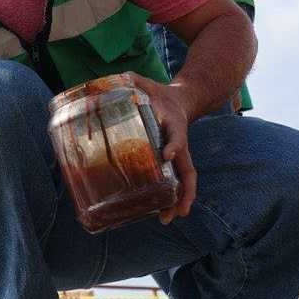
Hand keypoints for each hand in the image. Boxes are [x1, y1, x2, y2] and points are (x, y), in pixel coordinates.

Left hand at [126, 73, 197, 223]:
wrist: (179, 100)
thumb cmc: (158, 93)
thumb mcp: (144, 83)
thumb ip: (130, 80)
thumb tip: (111, 79)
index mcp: (174, 125)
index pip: (177, 136)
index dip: (173, 144)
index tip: (167, 154)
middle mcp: (179, 145)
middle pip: (187, 170)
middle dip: (184, 192)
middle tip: (177, 211)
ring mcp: (177, 155)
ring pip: (183, 181)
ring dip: (178, 201)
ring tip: (168, 219)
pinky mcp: (170, 161)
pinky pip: (173, 181)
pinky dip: (169, 197)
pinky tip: (159, 212)